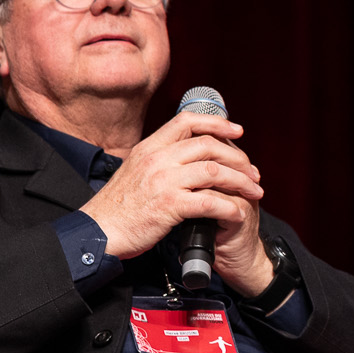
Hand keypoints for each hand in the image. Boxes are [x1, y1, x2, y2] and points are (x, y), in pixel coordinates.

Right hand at [81, 111, 272, 292]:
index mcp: (149, 147)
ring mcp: (163, 180)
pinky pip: (210, 201)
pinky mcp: (169, 205)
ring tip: (254, 192)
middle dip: (238, 158)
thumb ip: (159, 159)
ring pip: (215, 171)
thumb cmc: (118, 207)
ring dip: (240, 182)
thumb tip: (186, 154)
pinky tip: (238, 213)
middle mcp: (157, 158)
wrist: (98, 231)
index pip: (187, 121)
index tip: (237, 130)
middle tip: (253, 173)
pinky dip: (229, 207)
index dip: (217, 122)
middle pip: (209, 145)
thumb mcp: (135, 170)